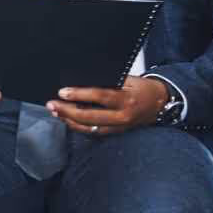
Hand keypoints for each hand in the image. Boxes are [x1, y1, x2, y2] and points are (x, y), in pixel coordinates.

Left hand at [49, 76, 168, 135]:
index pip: (99, 96)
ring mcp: (119, 127)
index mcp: (126, 100)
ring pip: (89, 127)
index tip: (63, 92)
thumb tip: (82, 80)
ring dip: (70, 120)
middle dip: (68, 111)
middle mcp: (122, 116)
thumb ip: (108, 81)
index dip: (79, 94)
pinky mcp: (116, 132)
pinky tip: (69, 120)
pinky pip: (94, 131)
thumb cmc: (143, 89)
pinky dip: (79, 126)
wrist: (159, 104)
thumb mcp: (129, 80)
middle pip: (90, 116)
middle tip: (53, 105)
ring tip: (56, 113)